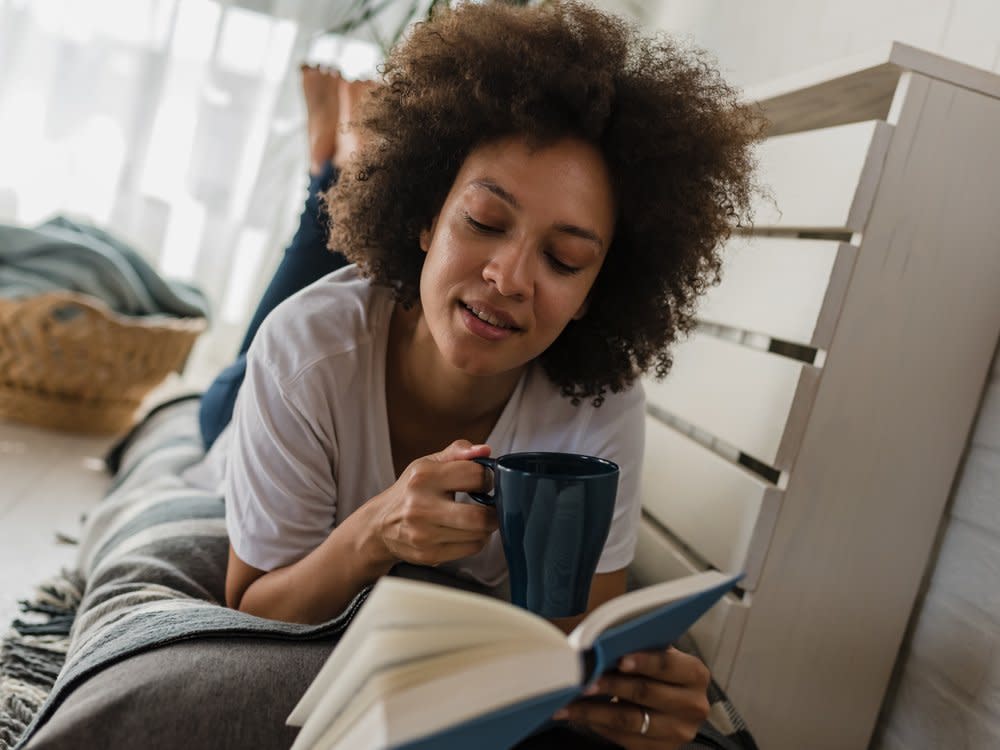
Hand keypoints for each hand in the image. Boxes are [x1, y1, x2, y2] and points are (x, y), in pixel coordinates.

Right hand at [368, 440, 497, 567]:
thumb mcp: (427, 464)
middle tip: (491, 507)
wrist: (379, 525)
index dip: (487, 479)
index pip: (475, 476)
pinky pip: (470, 549)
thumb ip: (458, 452)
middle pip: (479, 516)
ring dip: (485, 527)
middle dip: (493, 512)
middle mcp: (421, 507)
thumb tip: (484, 451)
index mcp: (424, 477)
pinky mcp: (428, 554)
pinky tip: (465, 531)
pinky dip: (475, 540)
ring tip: (476, 518)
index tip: (483, 482)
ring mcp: (424, 534)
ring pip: (478, 535)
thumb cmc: (410, 491)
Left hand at [554, 647, 710, 748]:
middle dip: (610, 685)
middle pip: (645, 693)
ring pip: (630, 720)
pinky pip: (624, 739)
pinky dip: (598, 725)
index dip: (642, 661)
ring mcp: (678, 732)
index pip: (667, 665)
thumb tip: (608, 640)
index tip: (617, 658)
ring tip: (569, 702)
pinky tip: (579, 716)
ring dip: (594, 710)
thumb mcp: (660, 655)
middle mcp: (692, 705)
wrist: (673, 706)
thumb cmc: (658, 672)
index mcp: (695, 674)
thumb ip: (643, 646)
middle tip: (583, 680)